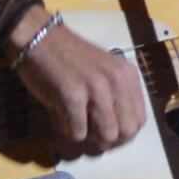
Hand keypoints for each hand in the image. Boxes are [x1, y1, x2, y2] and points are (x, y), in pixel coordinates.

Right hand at [8, 8, 148, 157]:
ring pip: (106, 136)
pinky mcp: (73, 96)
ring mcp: (96, 88)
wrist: (39, 38)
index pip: (139, 120)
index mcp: (128, 75)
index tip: (104, 130)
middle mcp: (117, 81)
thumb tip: (115, 136)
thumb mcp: (104, 72)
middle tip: (89, 131)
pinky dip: (68, 131)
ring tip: (75, 122)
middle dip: (108, 140)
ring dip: (89, 137)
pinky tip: (61, 115)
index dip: (122, 133)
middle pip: (126, 132)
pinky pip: (78, 133)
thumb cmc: (68, 57)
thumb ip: (115, 98)